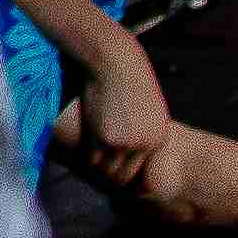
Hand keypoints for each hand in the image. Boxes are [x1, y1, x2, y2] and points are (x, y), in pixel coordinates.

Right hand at [66, 23, 174, 189]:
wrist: (116, 63)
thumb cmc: (128, 78)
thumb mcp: (145, 106)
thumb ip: (141, 127)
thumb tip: (130, 143)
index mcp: (158, 138)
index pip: (139, 169)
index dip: (120, 170)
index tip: (107, 165)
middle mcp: (146, 145)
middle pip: (123, 174)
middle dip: (107, 171)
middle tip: (94, 165)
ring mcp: (126, 144)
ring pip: (105, 169)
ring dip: (94, 165)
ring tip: (85, 156)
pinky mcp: (106, 139)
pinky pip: (91, 157)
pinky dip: (83, 155)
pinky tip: (78, 145)